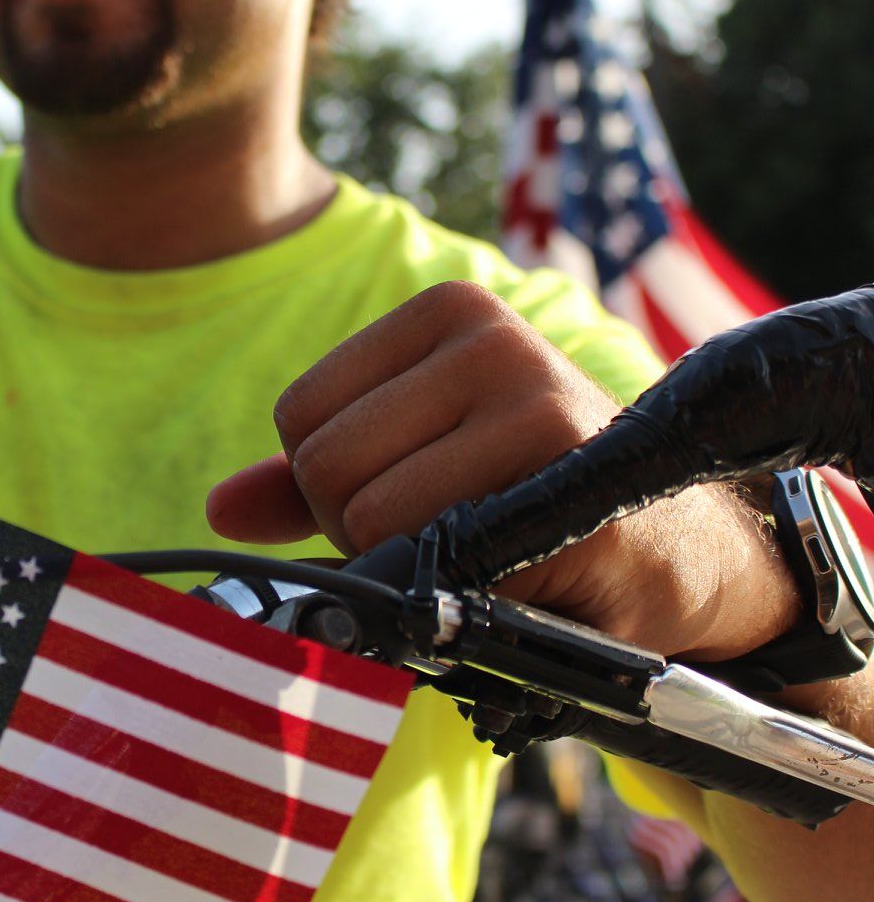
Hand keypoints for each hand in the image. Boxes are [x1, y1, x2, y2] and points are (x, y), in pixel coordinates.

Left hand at [207, 282, 800, 657]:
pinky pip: (433, 554)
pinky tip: (514, 574)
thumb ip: (313, 482)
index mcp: (446, 313)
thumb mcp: (420, 470)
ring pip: (367, 514)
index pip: (299, 418)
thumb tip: (217, 511)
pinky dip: (449, 588)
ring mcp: (535, 400)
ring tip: (487, 552)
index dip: (334, 488)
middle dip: (364, 529)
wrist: (683, 558)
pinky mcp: (567, 478)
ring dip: (407, 566)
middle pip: (323, 465)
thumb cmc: (531, 508)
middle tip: (454, 536)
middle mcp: (491, 338)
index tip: (418, 498)